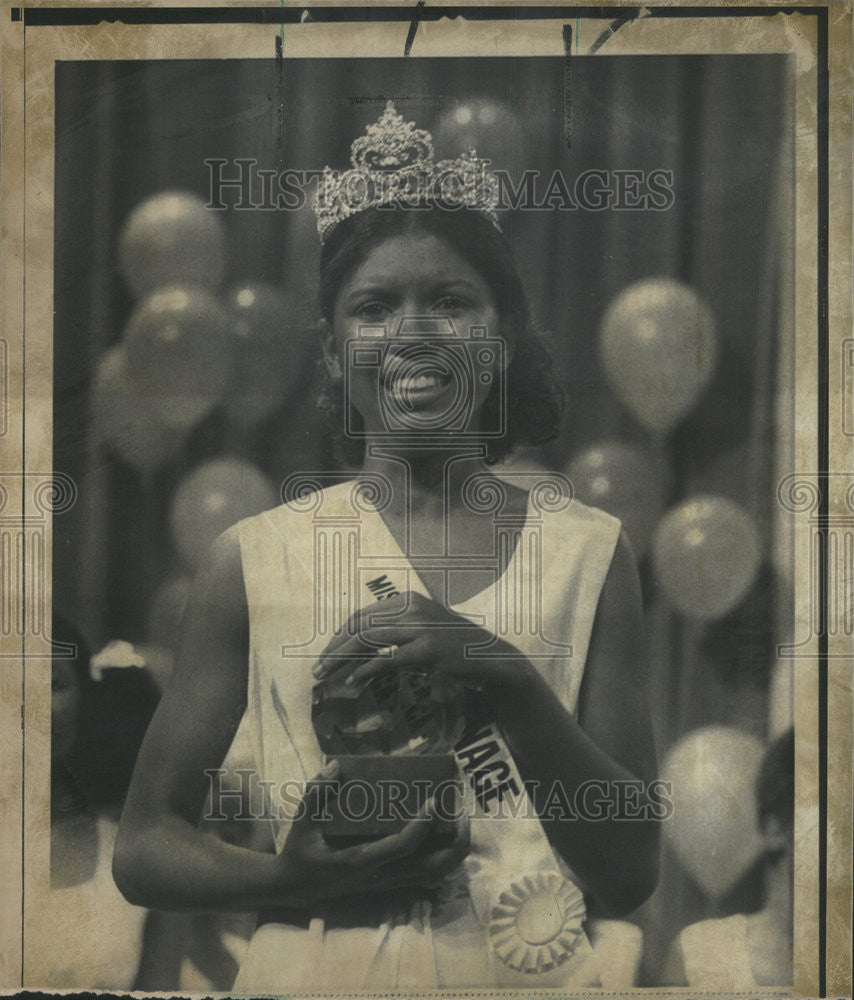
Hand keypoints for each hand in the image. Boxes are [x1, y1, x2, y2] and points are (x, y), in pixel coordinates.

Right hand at [275, 761, 469, 907]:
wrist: (293, 889)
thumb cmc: (300, 851)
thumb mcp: (301, 820)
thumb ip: (316, 793)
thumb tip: (335, 766)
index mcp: (360, 860)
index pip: (401, 847)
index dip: (421, 826)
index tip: (433, 800)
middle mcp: (380, 876)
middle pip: (432, 867)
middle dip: (454, 840)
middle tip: (461, 809)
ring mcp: (387, 883)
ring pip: (435, 874)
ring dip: (454, 849)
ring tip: (461, 820)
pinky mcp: (389, 883)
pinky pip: (427, 876)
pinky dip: (445, 857)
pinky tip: (448, 835)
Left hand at [312, 591, 529, 692]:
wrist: (491, 659)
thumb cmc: (455, 648)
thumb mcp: (424, 630)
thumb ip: (397, 631)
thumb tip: (360, 647)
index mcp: (409, 600)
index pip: (363, 613)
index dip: (340, 633)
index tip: (327, 652)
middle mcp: (413, 608)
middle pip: (360, 625)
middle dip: (334, 647)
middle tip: (318, 667)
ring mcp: (421, 628)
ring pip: (367, 639)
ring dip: (341, 658)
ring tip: (325, 675)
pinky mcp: (427, 650)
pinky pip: (387, 659)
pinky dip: (365, 671)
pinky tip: (354, 682)